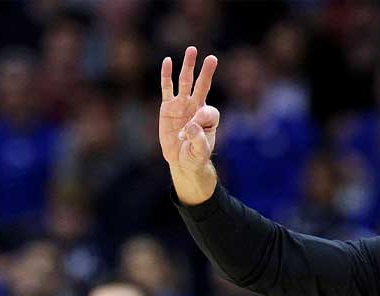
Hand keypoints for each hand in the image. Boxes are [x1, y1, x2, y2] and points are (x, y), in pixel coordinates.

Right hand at [159, 46, 220, 202]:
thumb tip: (191, 127)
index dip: (201, 119)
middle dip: (206, 73)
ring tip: (192, 50)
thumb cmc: (195, 156)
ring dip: (188, 67)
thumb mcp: (200, 152)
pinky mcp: (168, 107)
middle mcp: (196, 107)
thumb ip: (198, 139)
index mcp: (208, 118)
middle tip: (212, 58)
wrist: (182, 161)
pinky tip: (167, 61)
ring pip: (186, 82)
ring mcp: (182, 105)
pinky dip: (167, 75)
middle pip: (202, 86)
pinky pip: (167, 88)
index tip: (191, 132)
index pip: (208, 111)